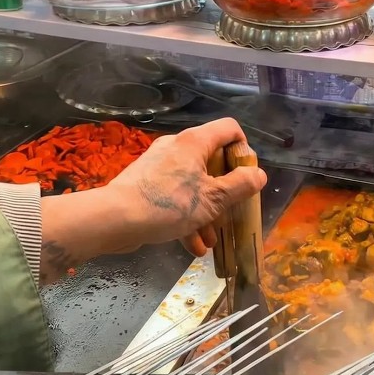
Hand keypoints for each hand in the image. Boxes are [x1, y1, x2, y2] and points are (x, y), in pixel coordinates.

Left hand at [108, 117, 267, 256]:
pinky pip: (175, 196)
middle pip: (213, 161)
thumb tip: (259, 175)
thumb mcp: (214, 198)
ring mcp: (159, 166)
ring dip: (207, 211)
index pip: (230, 129)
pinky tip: (192, 245)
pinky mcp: (146, 184)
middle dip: (225, 191)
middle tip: (230, 212)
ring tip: (210, 239)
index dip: (243, 150)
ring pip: (194, 184)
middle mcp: (176, 147)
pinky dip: (186, 217)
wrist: (114, 219)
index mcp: (195, 143)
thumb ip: (241, 185)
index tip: (245, 176)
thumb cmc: (169, 204)